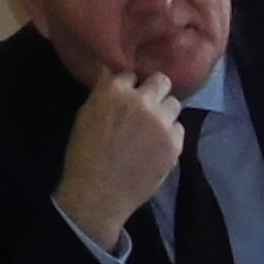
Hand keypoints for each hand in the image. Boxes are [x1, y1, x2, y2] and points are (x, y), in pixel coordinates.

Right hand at [55, 71, 185, 250]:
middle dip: (154, 91)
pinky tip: (157, 147)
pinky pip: (179, 129)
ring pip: (174, 104)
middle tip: (146, 108)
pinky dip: (170, 135)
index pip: (131, 74)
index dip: (128, 87)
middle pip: (162, 81)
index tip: (125, 98)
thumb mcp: (85, 116)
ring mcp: (161, 122)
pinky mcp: (175, 143)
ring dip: (164, 113)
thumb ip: (102, 92)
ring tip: (153, 129)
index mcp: (115, 91)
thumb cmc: (84, 155)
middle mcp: (142, 101)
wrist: (97, 195)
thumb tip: (109, 69)